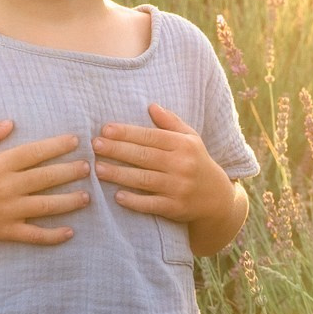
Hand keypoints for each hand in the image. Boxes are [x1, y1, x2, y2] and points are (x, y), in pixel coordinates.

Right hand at [0, 121, 90, 246]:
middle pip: (45, 178)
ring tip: (87, 196)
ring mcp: (7, 212)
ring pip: (45, 206)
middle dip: (70, 172)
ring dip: (69, 201)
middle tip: (89, 167)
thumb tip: (11, 122)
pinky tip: (70, 232)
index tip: (76, 141)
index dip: (56, 146)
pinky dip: (52, 236)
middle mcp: (6, 188)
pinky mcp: (6, 231)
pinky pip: (33, 235)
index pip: (33, 153)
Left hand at [95, 104, 237, 232]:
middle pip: (144, 156)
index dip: (127, 133)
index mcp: (183, 145)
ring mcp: (179, 188)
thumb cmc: (197, 162)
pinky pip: (152, 204)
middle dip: (118, 150)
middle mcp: (182, 165)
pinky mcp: (175, 208)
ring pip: (144, 179)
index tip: (105, 129)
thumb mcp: (191, 139)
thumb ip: (170, 122)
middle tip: (95, 145)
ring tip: (98, 169)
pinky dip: (135, 201)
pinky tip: (118, 196)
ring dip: (120, 174)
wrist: (217, 198)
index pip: (151, 136)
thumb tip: (151, 106)